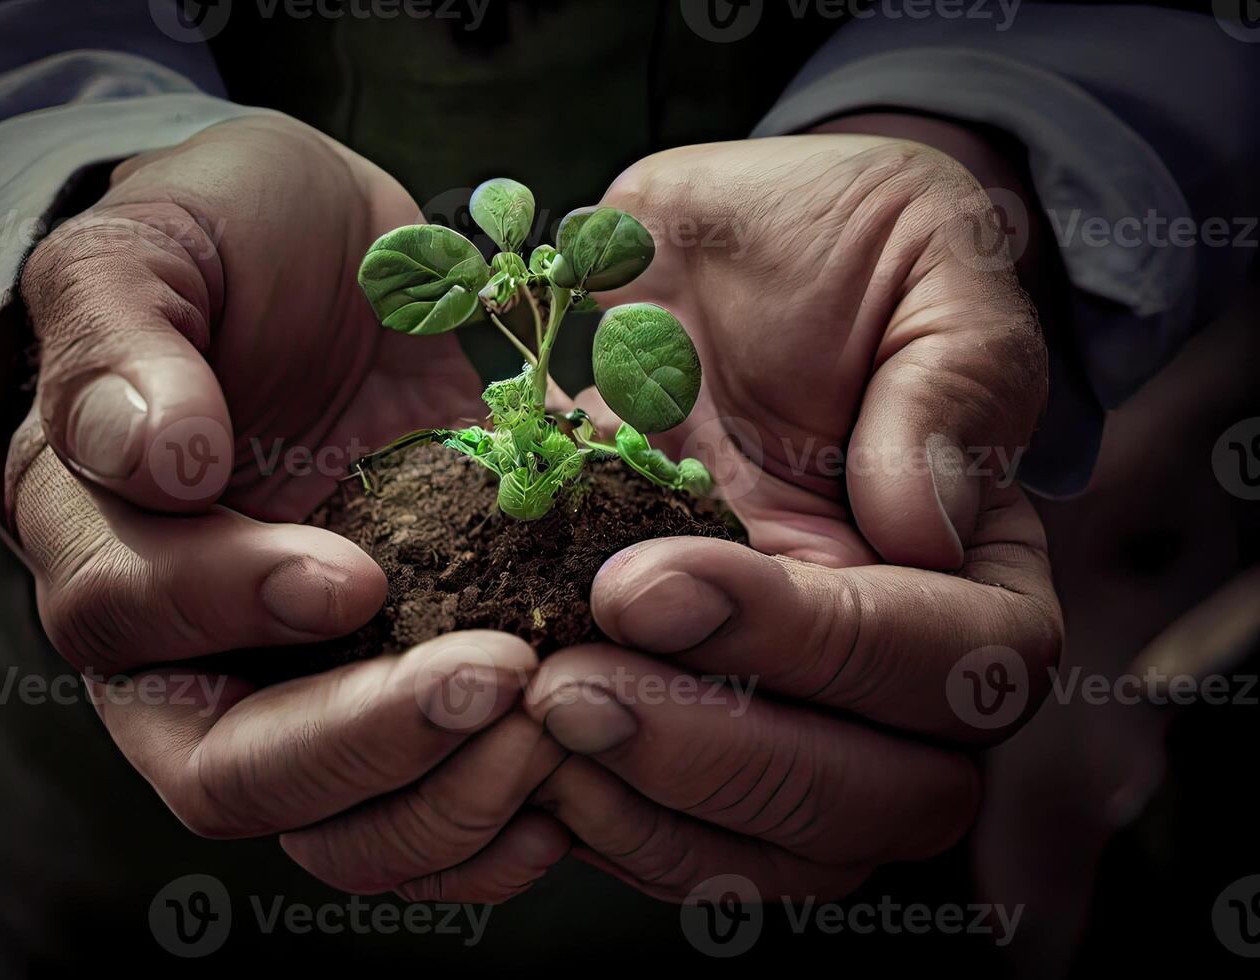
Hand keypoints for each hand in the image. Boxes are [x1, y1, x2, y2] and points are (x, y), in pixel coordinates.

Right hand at [7, 115, 565, 900]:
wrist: (331, 257)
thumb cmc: (221, 241)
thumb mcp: (154, 251)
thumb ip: (119, 342)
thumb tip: (153, 462)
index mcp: (112, 544)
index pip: (137, 623)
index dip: (236, 610)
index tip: (350, 576)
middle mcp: (202, 647)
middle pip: (241, 773)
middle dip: (368, 746)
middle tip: (499, 684)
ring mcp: (316, 680)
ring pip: (344, 821)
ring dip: (447, 804)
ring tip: (558, 731)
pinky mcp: (416, 677)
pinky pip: (438, 796)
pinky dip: (497, 817)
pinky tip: (576, 788)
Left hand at [530, 134, 1061, 900]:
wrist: (712, 259)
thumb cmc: (834, 240)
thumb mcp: (922, 257)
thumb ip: (950, 380)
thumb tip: (926, 525)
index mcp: (972, 565)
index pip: (958, 669)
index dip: (814, 645)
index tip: (647, 579)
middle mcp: (892, 666)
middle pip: (875, 801)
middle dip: (721, 758)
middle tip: (568, 683)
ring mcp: (788, 705)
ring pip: (773, 849)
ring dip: (648, 806)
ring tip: (529, 717)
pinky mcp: (685, 711)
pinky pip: (670, 832)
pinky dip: (595, 817)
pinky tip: (505, 746)